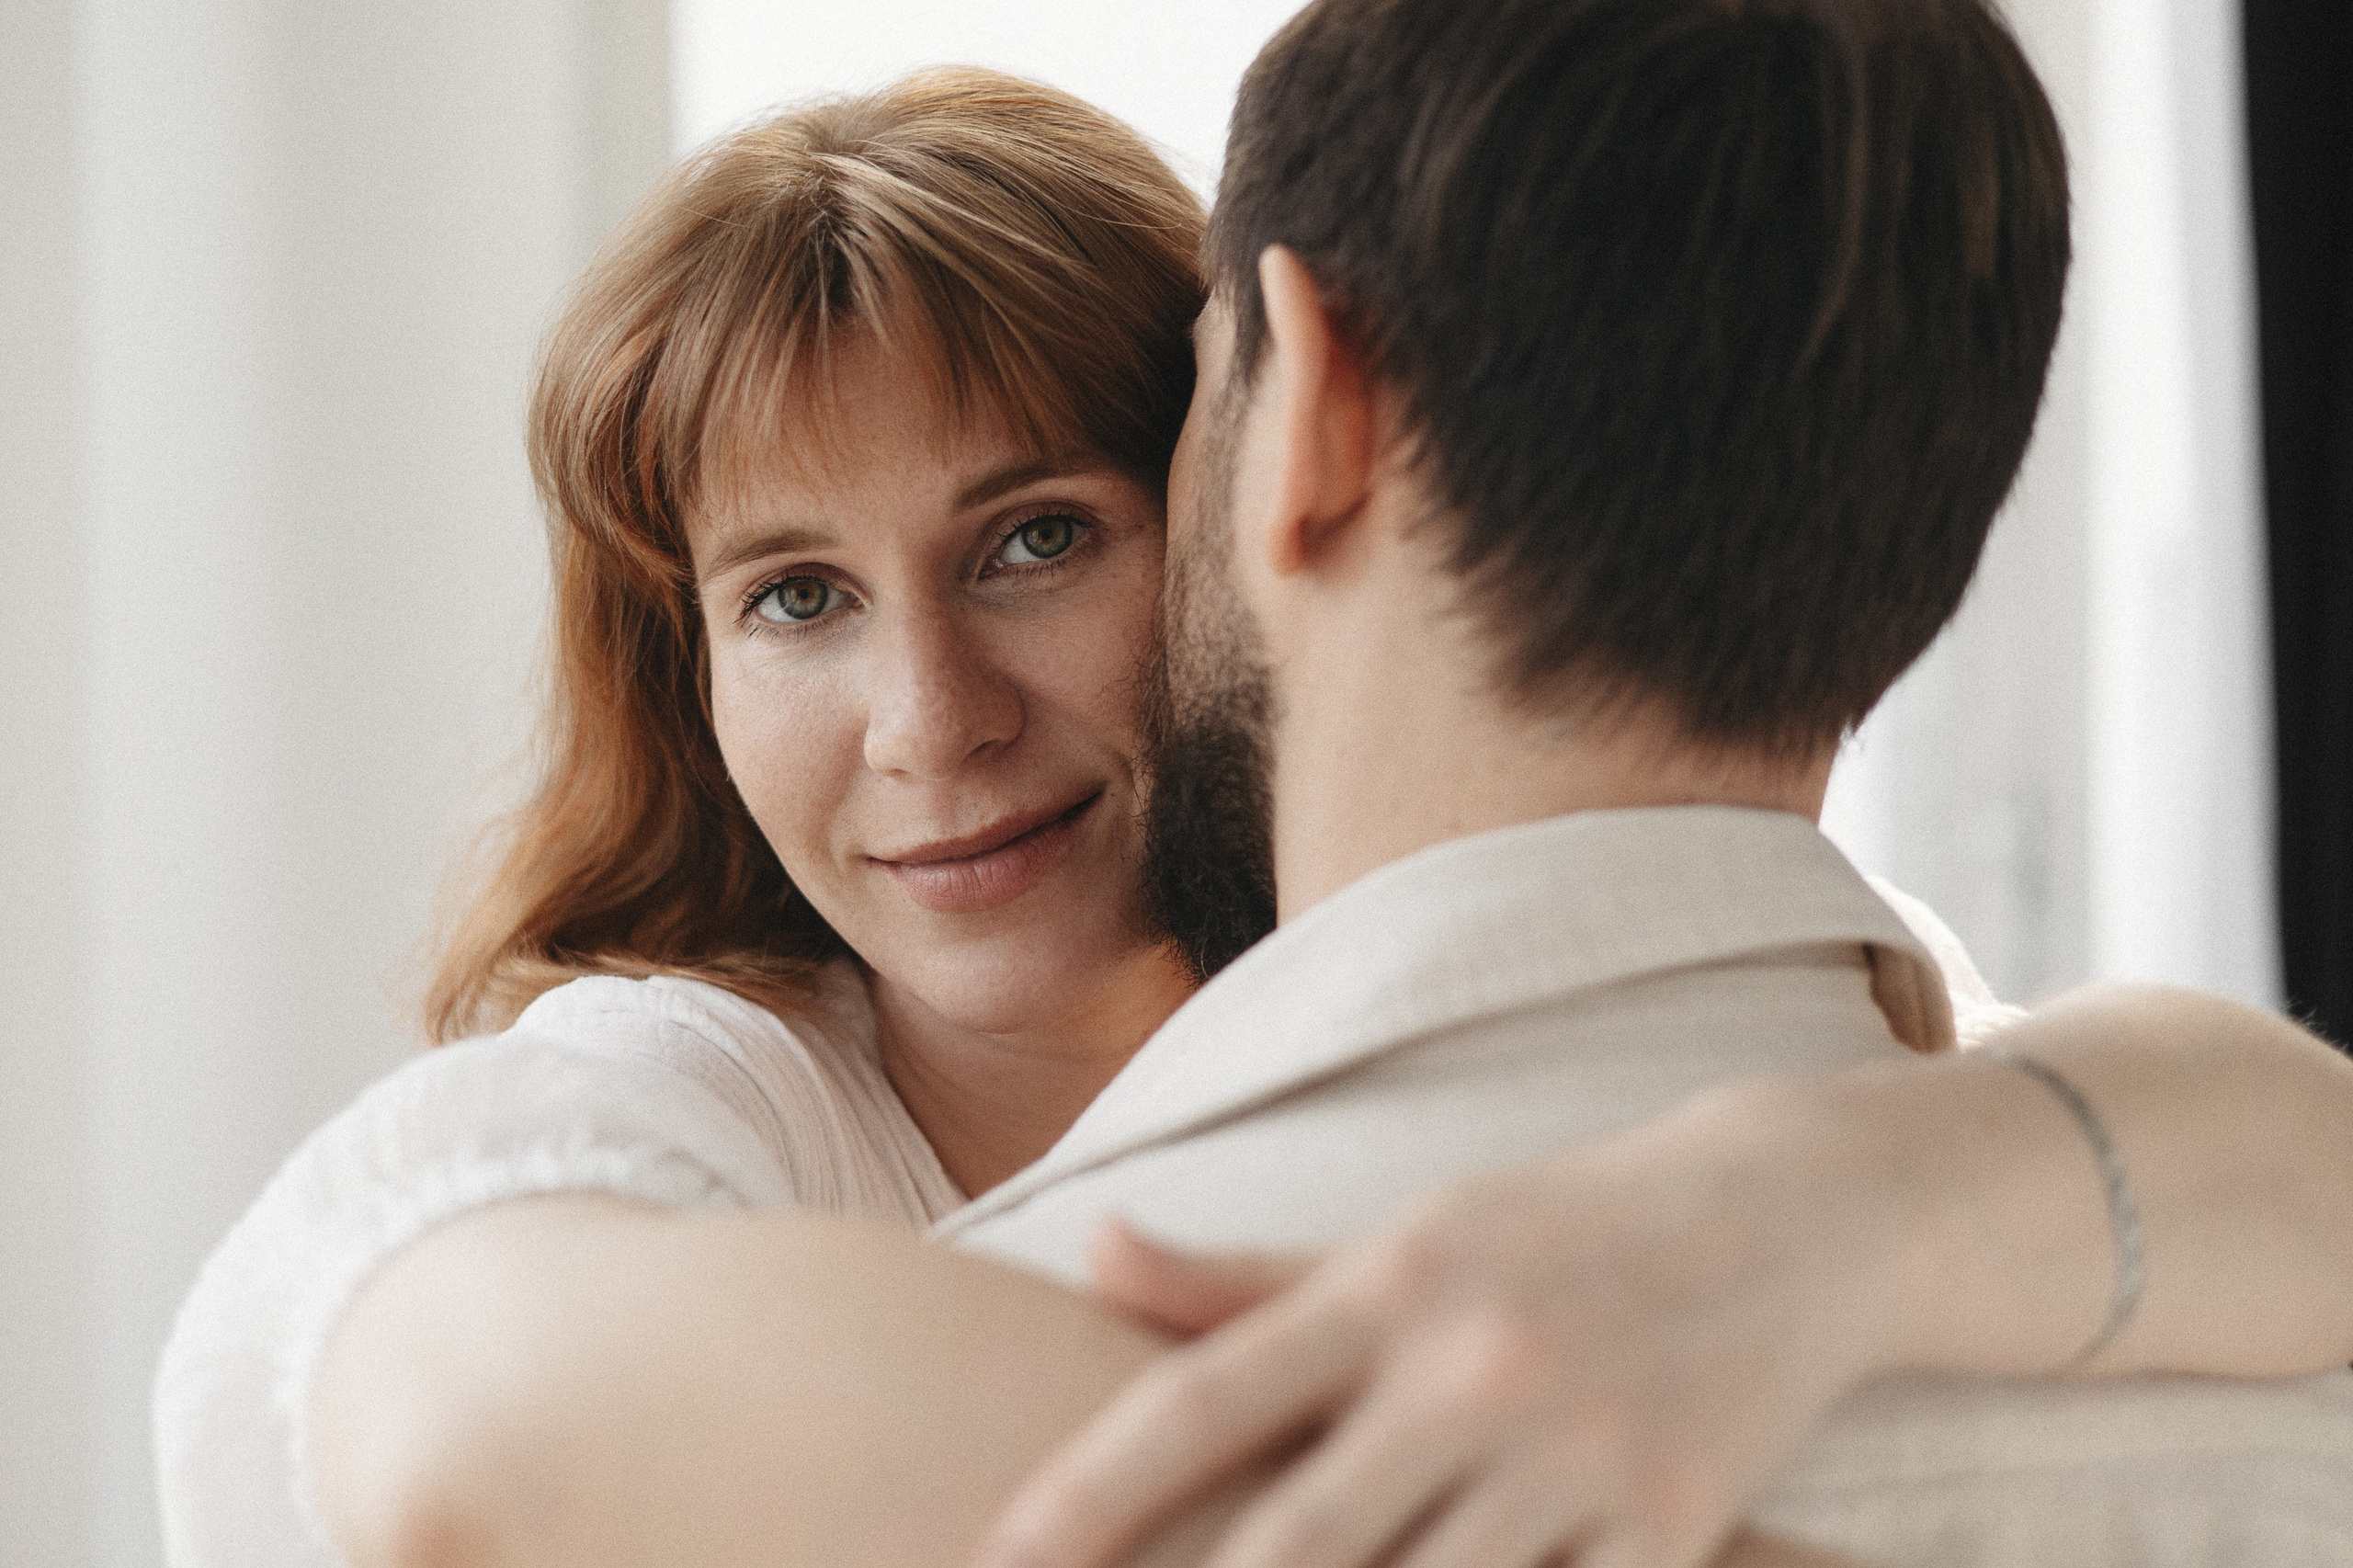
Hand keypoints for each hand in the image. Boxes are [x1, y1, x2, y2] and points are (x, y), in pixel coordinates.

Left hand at [976, 1082, 1911, 1567]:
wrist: (1791, 1212)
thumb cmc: (1561, 1228)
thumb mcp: (1408, 1232)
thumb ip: (1246, 1277)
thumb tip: (1092, 1252)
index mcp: (1388, 1283)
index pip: (1205, 1394)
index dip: (1089, 1490)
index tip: (994, 1559)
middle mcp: (1473, 1365)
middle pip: (1299, 1541)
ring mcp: (1580, 1453)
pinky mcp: (1678, 1526)